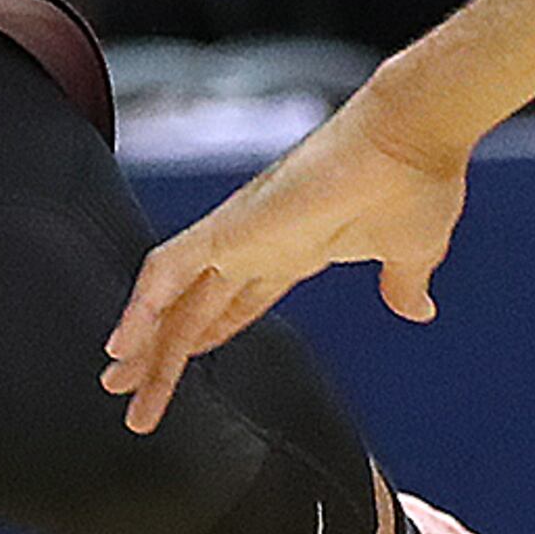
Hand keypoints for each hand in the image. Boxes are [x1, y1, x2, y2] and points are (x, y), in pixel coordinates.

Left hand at [101, 78, 472, 431]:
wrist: (413, 137)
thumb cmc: (415, 184)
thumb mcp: (410, 255)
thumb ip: (403, 284)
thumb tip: (418, 308)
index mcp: (291, 254)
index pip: (231, 306)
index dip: (204, 340)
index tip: (179, 372)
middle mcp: (254, 246)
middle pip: (191, 312)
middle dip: (160, 356)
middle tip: (127, 396)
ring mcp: (238, 236)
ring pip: (170, 297)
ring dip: (144, 343)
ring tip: (116, 385)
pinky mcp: (232, 226)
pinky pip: (170, 267)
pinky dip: (144, 303)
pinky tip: (124, 342)